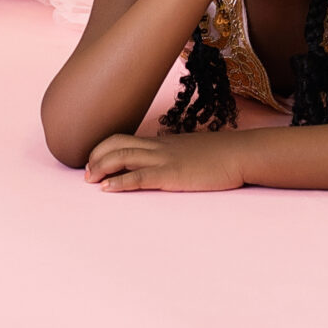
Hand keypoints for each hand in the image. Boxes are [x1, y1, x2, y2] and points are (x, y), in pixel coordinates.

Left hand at [85, 131, 244, 191]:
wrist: (240, 153)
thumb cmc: (220, 155)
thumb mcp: (191, 152)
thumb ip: (174, 155)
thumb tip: (164, 164)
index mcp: (162, 142)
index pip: (124, 138)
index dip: (104, 148)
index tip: (94, 162)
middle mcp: (158, 147)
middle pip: (116, 143)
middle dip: (96, 157)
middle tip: (86, 173)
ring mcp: (164, 159)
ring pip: (121, 156)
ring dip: (100, 167)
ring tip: (89, 180)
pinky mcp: (171, 174)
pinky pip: (139, 176)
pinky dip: (120, 181)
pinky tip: (107, 188)